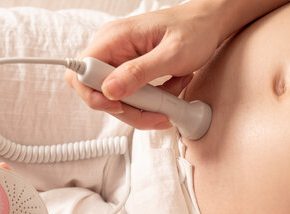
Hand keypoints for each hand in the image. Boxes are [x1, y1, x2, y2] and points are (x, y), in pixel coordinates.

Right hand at [65, 1, 219, 129]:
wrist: (208, 24)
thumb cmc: (194, 30)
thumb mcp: (172, 54)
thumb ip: (140, 73)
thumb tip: (109, 90)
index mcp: (114, 38)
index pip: (81, 72)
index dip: (93, 95)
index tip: (118, 106)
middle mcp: (111, 49)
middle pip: (98, 92)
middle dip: (126, 109)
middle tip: (153, 113)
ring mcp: (119, 61)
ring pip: (115, 99)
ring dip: (142, 107)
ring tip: (169, 98)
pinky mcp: (129, 71)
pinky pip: (129, 95)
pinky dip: (149, 102)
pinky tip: (167, 91)